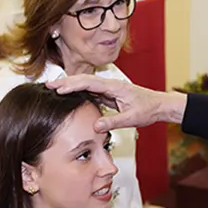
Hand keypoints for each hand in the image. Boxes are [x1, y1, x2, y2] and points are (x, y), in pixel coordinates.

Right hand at [46, 74, 187, 131]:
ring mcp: (109, 89)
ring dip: (70, 86)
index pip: (90, 83)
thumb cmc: (148, 109)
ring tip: (54, 89)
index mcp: (115, 86)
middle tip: (48, 85)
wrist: (159, 106)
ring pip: (86, 85)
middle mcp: (110, 85)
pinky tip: (69, 97)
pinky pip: (91, 92)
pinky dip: (79, 93)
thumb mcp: (132, 118)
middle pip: (84, 80)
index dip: (73, 85)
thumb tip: (95, 127)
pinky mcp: (109, 95)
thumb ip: (113, 122)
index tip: (58, 88)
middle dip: (66, 82)